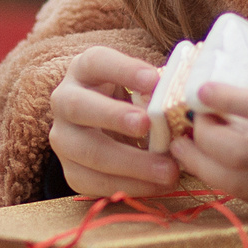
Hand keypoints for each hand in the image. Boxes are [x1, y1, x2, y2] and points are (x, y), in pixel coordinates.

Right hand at [48, 44, 178, 197]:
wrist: (112, 130)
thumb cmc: (136, 101)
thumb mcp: (143, 87)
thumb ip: (160, 91)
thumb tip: (185, 104)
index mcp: (84, 70)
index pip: (96, 62)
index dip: (123, 70)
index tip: (153, 80)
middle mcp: (65, 101)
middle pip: (79, 106)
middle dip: (114, 116)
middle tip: (146, 125)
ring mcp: (63, 138)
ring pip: (87, 151)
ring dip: (129, 163)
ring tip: (167, 170)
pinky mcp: (71, 171)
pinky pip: (94, 182)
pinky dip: (128, 185)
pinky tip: (157, 186)